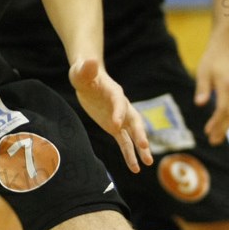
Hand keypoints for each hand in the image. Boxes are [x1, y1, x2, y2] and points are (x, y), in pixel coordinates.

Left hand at [69, 58, 150, 172]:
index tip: (116, 125)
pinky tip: (135, 168)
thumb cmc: (84, 73)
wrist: (87, 79)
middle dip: (139, 133)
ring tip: (147, 163)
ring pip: (133, 134)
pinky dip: (129, 154)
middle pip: (134, 120)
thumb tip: (90, 61)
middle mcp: (122, 106)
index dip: (118, 113)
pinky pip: (124, 142)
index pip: (119, 103)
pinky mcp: (115, 127)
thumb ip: (86, 69)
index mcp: (114, 92)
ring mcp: (120, 118)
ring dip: (140, 148)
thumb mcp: (81, 71)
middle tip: (144, 146)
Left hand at [195, 41, 228, 143]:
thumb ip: (202, 89)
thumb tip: (199, 104)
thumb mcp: (203, 72)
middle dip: (223, 129)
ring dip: (228, 127)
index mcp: (228, 86)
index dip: (216, 122)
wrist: (226, 49)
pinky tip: (224, 126)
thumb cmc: (212, 60)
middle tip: (213, 141)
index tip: (207, 132)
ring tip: (217, 138)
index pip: (223, 109)